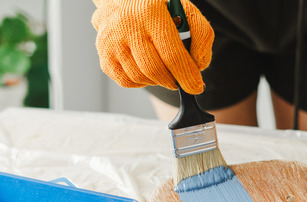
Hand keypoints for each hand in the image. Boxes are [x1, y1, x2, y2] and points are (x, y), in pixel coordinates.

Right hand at [92, 0, 212, 93]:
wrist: (123, 0)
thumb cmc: (158, 7)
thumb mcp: (186, 11)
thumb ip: (201, 35)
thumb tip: (198, 66)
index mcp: (150, 12)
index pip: (171, 54)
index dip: (186, 76)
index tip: (196, 87)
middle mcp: (127, 25)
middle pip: (154, 69)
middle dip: (173, 81)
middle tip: (181, 81)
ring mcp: (111, 41)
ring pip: (140, 77)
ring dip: (157, 81)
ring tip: (163, 70)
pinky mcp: (104, 55)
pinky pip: (126, 81)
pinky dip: (141, 82)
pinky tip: (147, 70)